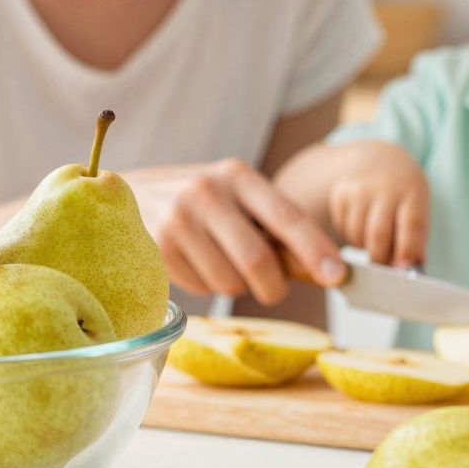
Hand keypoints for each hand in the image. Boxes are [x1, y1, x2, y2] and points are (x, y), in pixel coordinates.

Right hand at [125, 159, 347, 305]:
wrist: (130, 194)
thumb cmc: (203, 204)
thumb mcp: (238, 198)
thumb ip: (275, 227)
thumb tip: (326, 269)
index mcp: (238, 176)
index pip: (286, 216)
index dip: (315, 249)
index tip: (338, 275)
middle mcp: (207, 192)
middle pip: (258, 261)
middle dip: (274, 288)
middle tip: (273, 291)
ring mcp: (178, 220)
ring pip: (229, 283)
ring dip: (236, 287)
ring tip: (222, 263)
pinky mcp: (157, 248)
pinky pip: (201, 289)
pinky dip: (207, 286)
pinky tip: (195, 262)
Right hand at [325, 143, 428, 266]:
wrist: (379, 160)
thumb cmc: (403, 194)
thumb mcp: (417, 207)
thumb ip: (415, 238)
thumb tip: (406, 269)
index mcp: (412, 190)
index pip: (411, 226)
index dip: (406, 251)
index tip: (402, 269)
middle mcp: (385, 186)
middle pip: (378, 235)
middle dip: (380, 258)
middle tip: (383, 266)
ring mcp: (360, 188)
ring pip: (357, 235)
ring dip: (364, 246)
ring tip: (373, 240)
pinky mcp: (340, 193)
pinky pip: (342, 228)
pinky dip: (351, 235)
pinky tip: (360, 225)